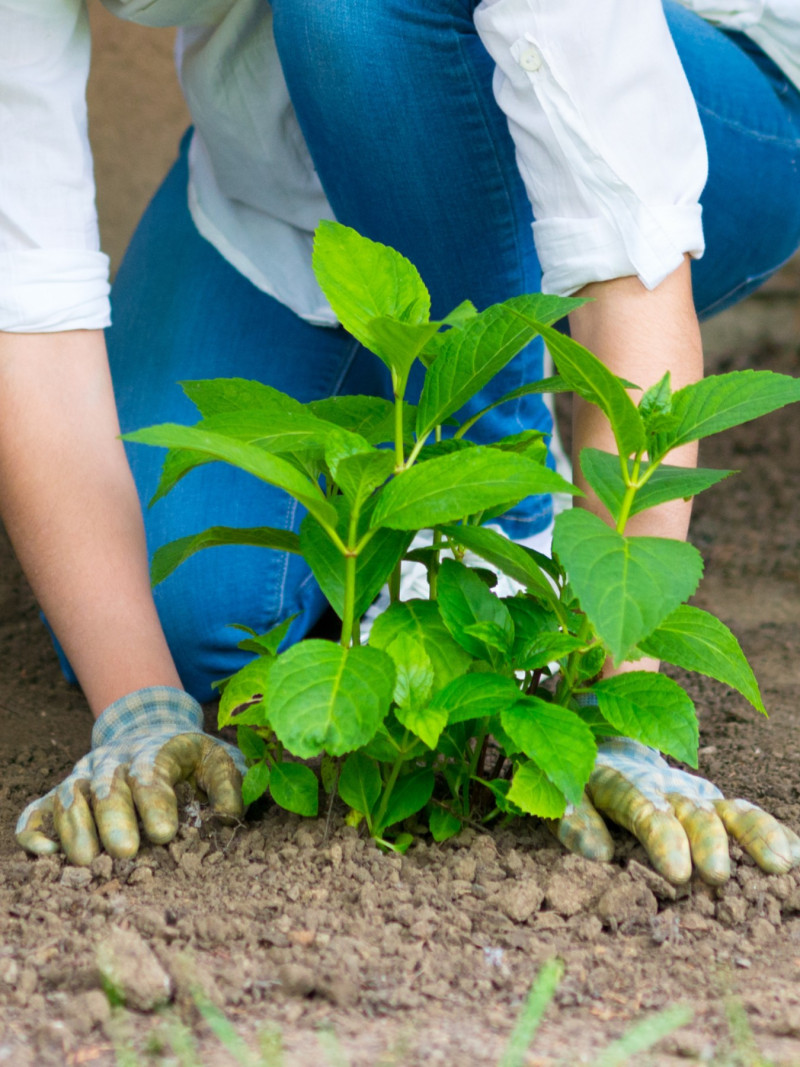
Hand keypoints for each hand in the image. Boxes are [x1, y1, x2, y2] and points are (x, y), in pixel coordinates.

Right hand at [16, 687, 245, 865]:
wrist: (150, 730)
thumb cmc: (188, 756)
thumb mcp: (216, 757)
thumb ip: (227, 782)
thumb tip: (229, 815)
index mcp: (152, 752)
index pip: (150, 775)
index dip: (156, 803)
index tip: (166, 833)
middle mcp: (112, 762)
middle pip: (107, 788)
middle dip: (114, 820)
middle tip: (125, 852)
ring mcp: (84, 777)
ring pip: (72, 798)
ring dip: (77, 829)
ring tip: (85, 861)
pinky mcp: (62, 794)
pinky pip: (38, 808)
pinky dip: (34, 828)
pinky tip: (43, 853)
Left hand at [556, 738, 799, 884]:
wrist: (607, 731)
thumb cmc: (582, 777)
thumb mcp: (566, 791)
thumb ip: (575, 818)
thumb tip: (598, 853)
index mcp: (624, 785)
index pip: (645, 810)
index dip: (663, 838)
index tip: (678, 872)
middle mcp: (666, 789)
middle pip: (692, 813)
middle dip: (708, 843)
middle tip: (719, 876)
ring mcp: (695, 796)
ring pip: (728, 812)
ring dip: (753, 836)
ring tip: (780, 865)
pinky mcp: (713, 803)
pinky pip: (745, 816)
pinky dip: (772, 832)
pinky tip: (795, 855)